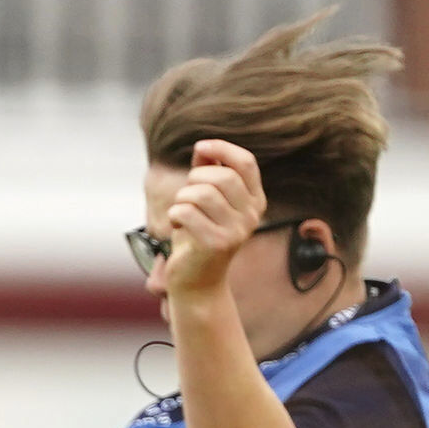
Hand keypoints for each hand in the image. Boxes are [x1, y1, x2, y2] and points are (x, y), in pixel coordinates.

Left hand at [160, 138, 267, 299]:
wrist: (196, 281)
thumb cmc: (198, 235)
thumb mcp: (205, 200)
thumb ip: (207, 171)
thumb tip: (203, 147)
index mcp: (254, 201)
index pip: (246, 163)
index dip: (222, 149)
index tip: (200, 146)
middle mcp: (251, 216)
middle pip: (222, 176)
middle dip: (195, 178)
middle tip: (185, 195)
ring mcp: (237, 231)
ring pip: (202, 193)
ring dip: (182, 198)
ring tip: (180, 211)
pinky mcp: (218, 245)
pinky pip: (187, 212)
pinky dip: (174, 215)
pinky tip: (176, 226)